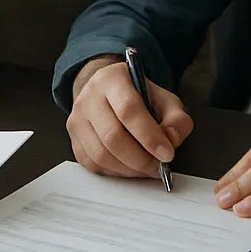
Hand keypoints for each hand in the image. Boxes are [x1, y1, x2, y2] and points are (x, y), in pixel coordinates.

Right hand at [67, 57, 193, 177]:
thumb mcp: (164, 99)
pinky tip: (129, 166)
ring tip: (146, 167)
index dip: (149, 136)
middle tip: (159, 166)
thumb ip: (176, 119)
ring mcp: (77, 118)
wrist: (107, 94)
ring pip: (101, 154)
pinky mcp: (73, 138)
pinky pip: (93, 164)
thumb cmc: (138, 97)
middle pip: (112, 136)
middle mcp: (89, 97)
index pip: (128, 110)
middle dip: (140, 159)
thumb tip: (172, 140)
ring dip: (129, 169)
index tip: (167, 154)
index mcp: (112, 79)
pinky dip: (115, 172)